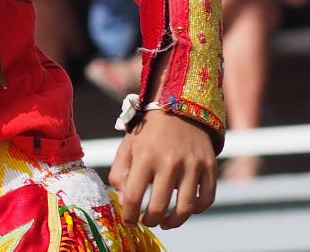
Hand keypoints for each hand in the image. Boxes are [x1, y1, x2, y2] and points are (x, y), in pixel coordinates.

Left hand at [108, 109, 216, 229]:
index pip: (133, 197)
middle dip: (150, 220)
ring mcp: (192, 165)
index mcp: (145, 156)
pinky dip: (196, 210)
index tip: (128, 221)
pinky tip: (185, 209)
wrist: (178, 106)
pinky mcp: (209, 166)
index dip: (129, 215)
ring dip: (173, 222)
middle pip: (159, 207)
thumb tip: (124, 201)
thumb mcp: (128, 146)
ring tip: (165, 222)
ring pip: (185, 209)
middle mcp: (169, 162)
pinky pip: (206, 199)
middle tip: (147, 221)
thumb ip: (120, 172)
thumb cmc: (148, 131)